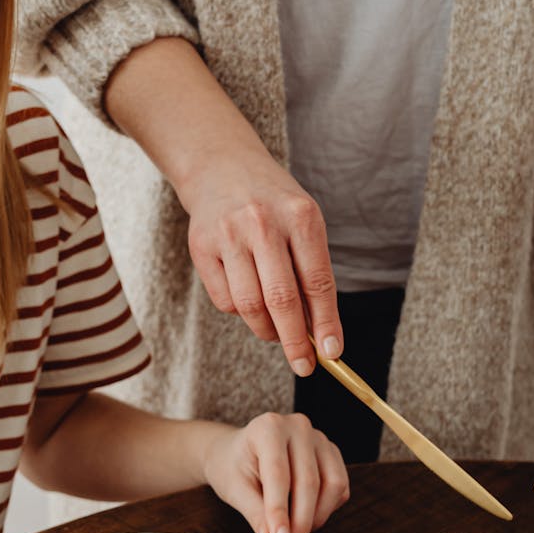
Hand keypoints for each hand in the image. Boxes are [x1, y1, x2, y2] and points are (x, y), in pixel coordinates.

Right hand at [180, 154, 342, 374]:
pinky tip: (247, 297)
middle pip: (282, 300)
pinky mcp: (201, 247)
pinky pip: (225, 301)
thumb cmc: (273, 206)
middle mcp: (263, 223)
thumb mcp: (302, 225)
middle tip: (304, 364)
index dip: (327, 323)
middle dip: (296, 341)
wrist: (221, 168)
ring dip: (266, 330)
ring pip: (249, 306)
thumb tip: (320, 333)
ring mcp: (228, 234)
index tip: (333, 354)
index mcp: (300, 216)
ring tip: (275, 332)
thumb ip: (311, 273)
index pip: (317, 282)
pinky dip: (240, 312)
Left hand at [202, 413, 348, 532]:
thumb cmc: (233, 466)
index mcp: (268, 428)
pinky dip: (326, 509)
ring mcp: (319, 438)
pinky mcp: (332, 454)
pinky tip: (305, 517)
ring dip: (316, 518)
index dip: (280, 512)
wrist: (237, 453)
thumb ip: (255, 514)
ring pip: (332, 486)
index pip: (279, 475)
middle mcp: (298, 427)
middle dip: (300, 524)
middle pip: (309, 482)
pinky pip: (339, 488)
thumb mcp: (235, 489)